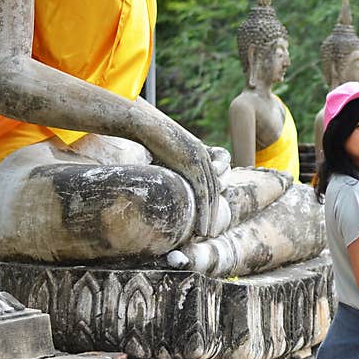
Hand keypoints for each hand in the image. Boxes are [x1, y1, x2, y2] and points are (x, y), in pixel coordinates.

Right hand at [133, 104, 218, 236]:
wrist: (144, 124)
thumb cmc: (148, 140)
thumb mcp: (164, 158)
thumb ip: (171, 171)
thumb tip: (164, 185)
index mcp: (199, 156)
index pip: (209, 185)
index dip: (208, 204)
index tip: (205, 221)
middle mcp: (204, 158)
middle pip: (214, 191)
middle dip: (212, 213)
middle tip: (209, 232)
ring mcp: (201, 160)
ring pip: (211, 194)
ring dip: (209, 216)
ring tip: (205, 234)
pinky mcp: (194, 164)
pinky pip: (203, 192)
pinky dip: (203, 211)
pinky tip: (201, 226)